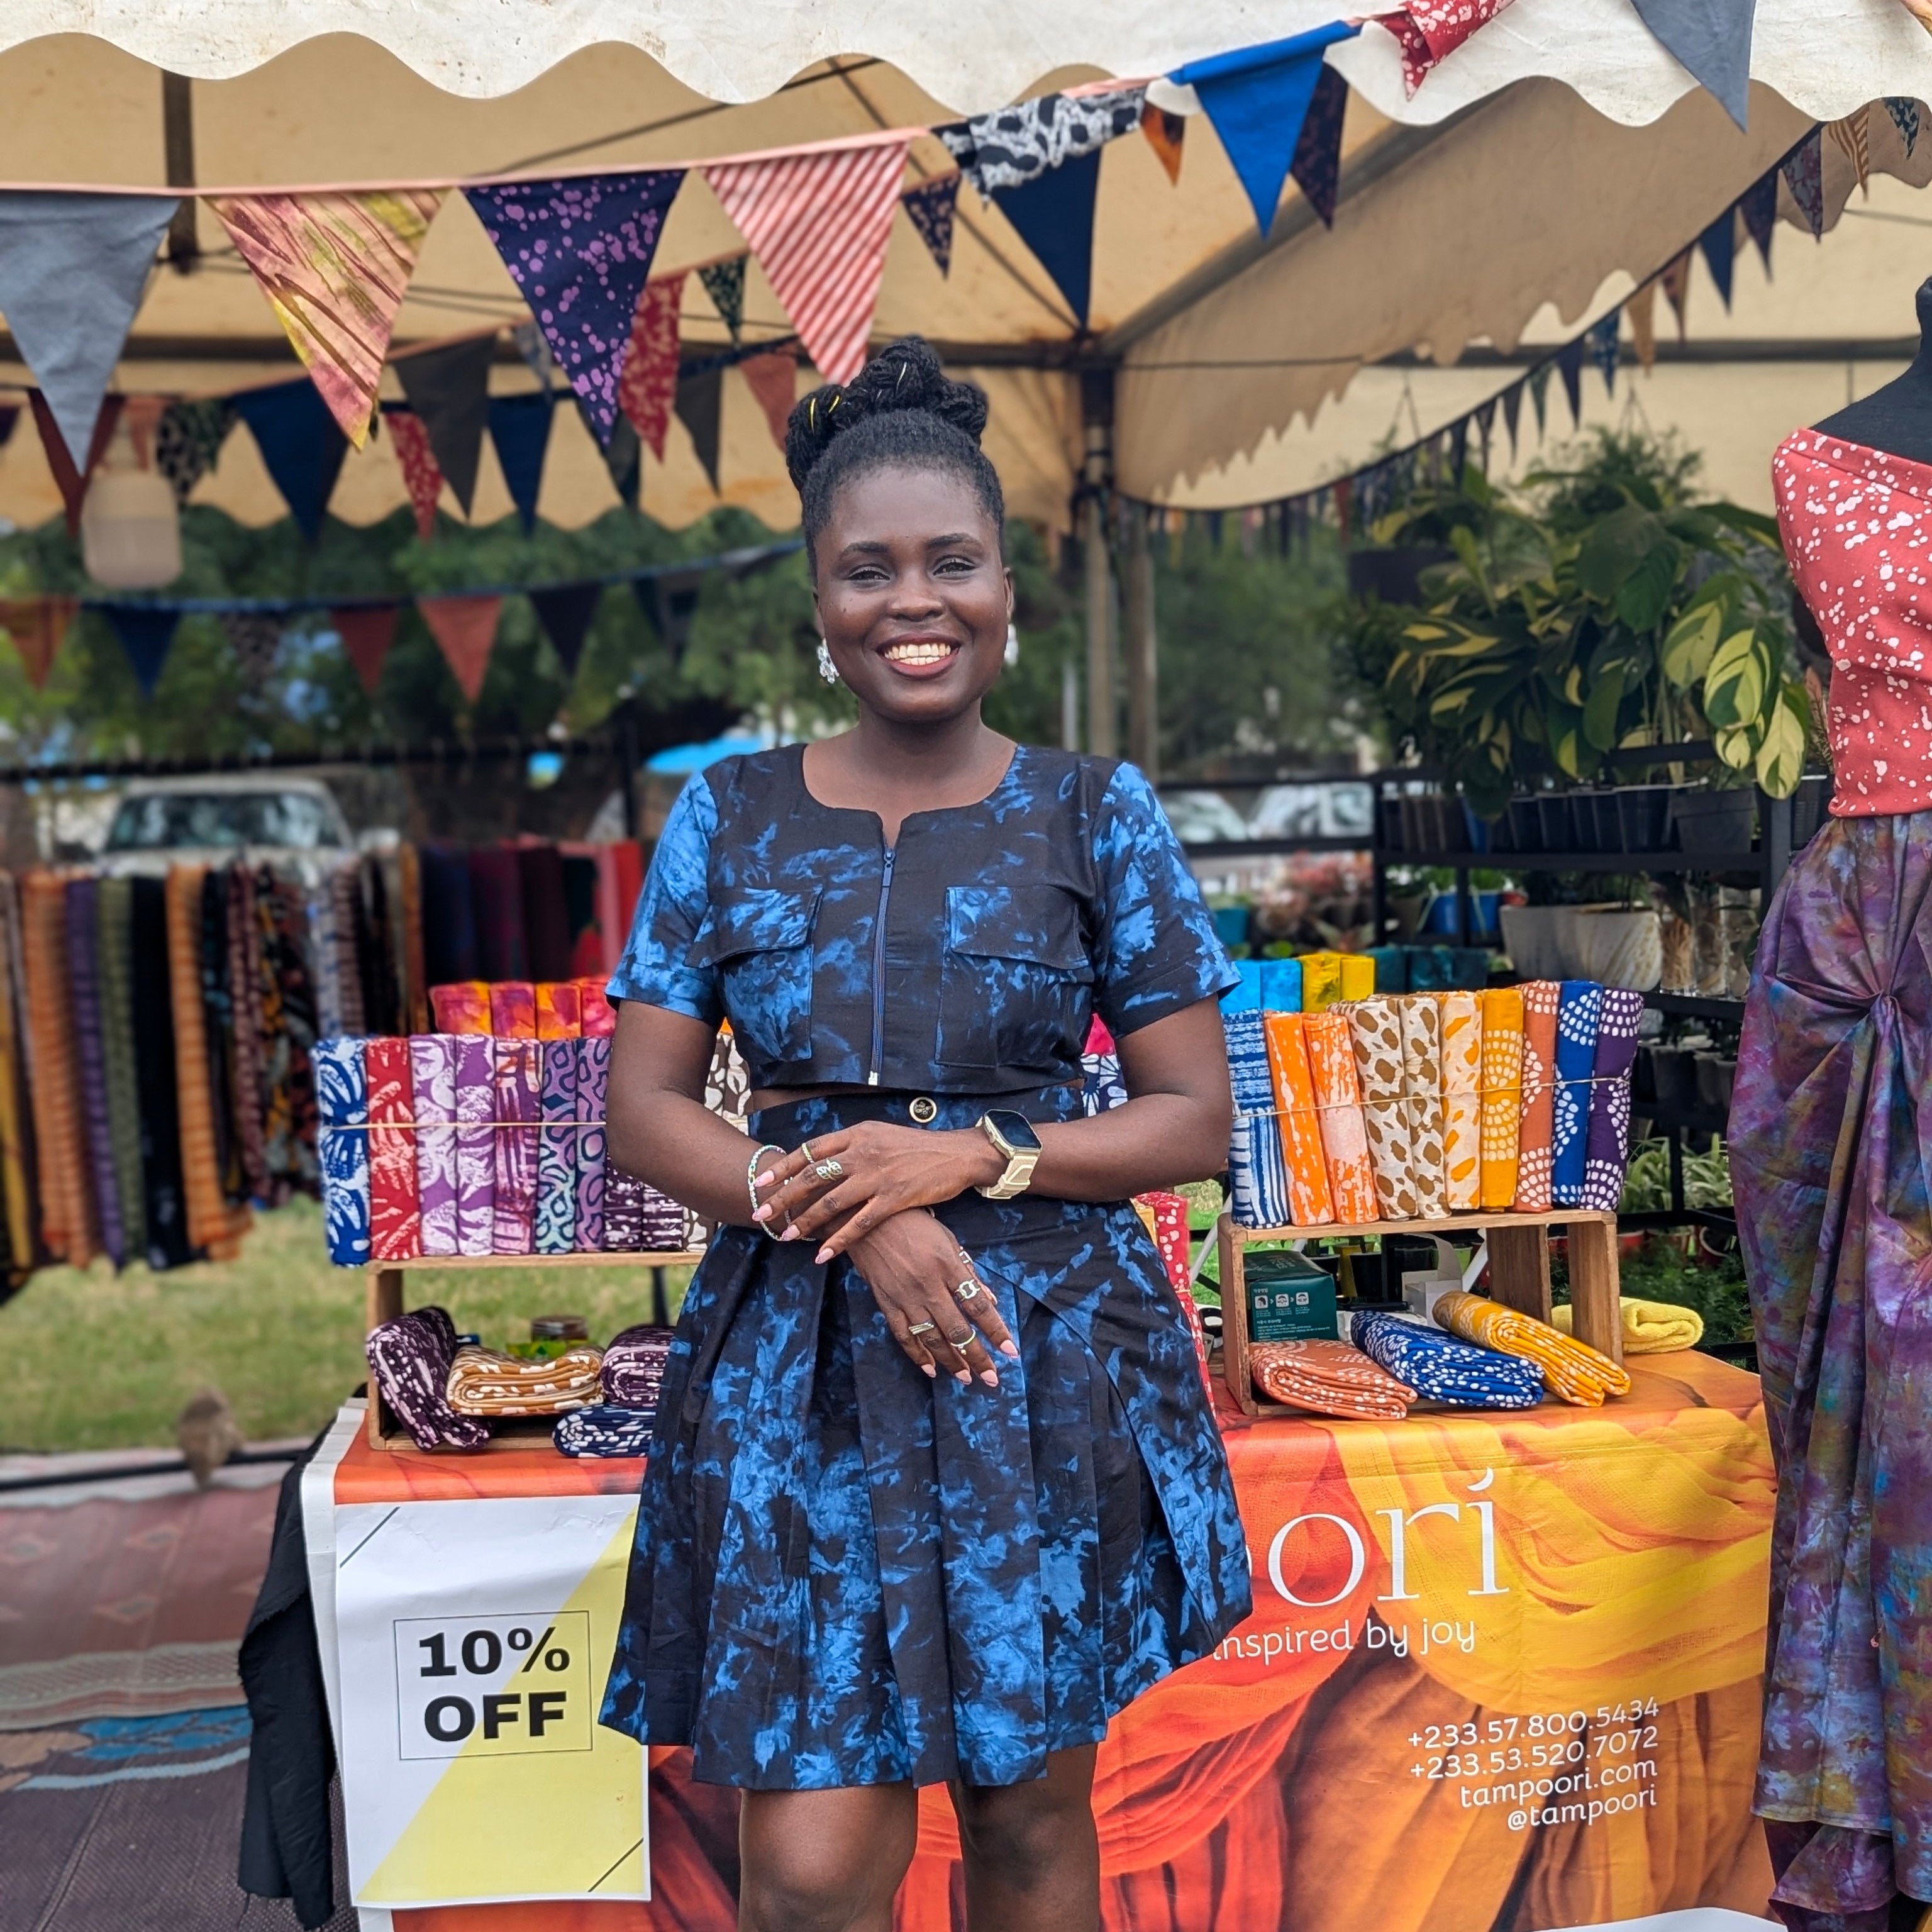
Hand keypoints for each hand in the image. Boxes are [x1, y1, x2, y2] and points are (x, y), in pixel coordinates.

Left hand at [751, 1122, 1002, 1262]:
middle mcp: (862, 1153)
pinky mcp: (893, 1198)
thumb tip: (821, 1159)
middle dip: (783, 1197)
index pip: (810, 1150)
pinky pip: (859, 1224)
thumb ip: (852, 1145)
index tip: (761, 1181)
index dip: (783, 1166)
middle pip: (812, 1176)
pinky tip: (823, 1254)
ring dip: (805, 1221)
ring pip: (830, 1202)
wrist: (956, 1153)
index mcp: (857, 1134)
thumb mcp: (880, 1135)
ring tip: (786, 1236)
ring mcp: (877, 1176)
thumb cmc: (916, 1146)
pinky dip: (838, 1240)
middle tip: (761, 1213)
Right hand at [843, 1208, 1018, 1386]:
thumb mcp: (947, 1240)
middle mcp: (928, 1285)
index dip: (996, 1330)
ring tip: (966, 1378)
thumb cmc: (914, 1224)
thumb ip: (968, 1270)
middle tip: (991, 1378)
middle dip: (977, 1357)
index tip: (1010, 1352)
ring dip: (951, 1361)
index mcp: (948, 1265)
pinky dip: (917, 1354)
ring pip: (932, 1338)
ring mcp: (905, 1297)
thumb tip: (990, 1298)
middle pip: (958, 1329)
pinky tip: (930, 1368)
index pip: (978, 1305)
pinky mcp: (886, 1303)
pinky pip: (903, 1335)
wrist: (867, 1219)